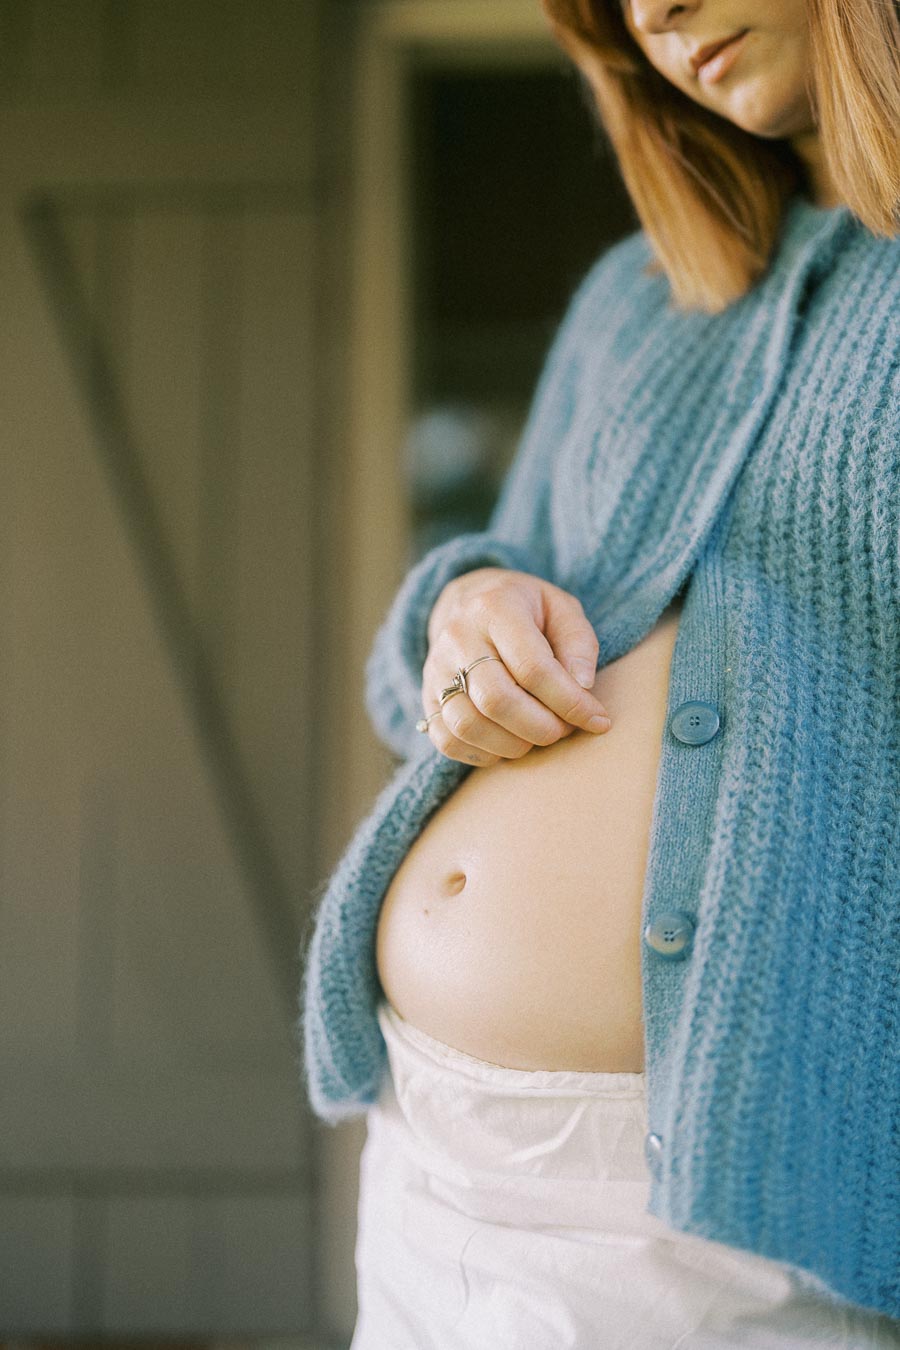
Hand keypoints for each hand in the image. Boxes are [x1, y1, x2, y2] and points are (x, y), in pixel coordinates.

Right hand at [422, 568, 611, 765]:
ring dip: (514, 745)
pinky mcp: (427, 697)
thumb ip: (579, 643)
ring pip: (468, 725)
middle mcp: (457, 637)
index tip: (598, 720)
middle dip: (541, 728)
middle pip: (497, 700)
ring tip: (538, 736)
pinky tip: (509, 742)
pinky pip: (447, 740)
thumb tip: (582, 687)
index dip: (570, 702)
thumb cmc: (527, 611)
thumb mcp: (561, 608)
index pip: (533, 667)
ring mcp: (436, 670)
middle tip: (564, 730)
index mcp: (495, 608)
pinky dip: (484, 754)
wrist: (468, 602)